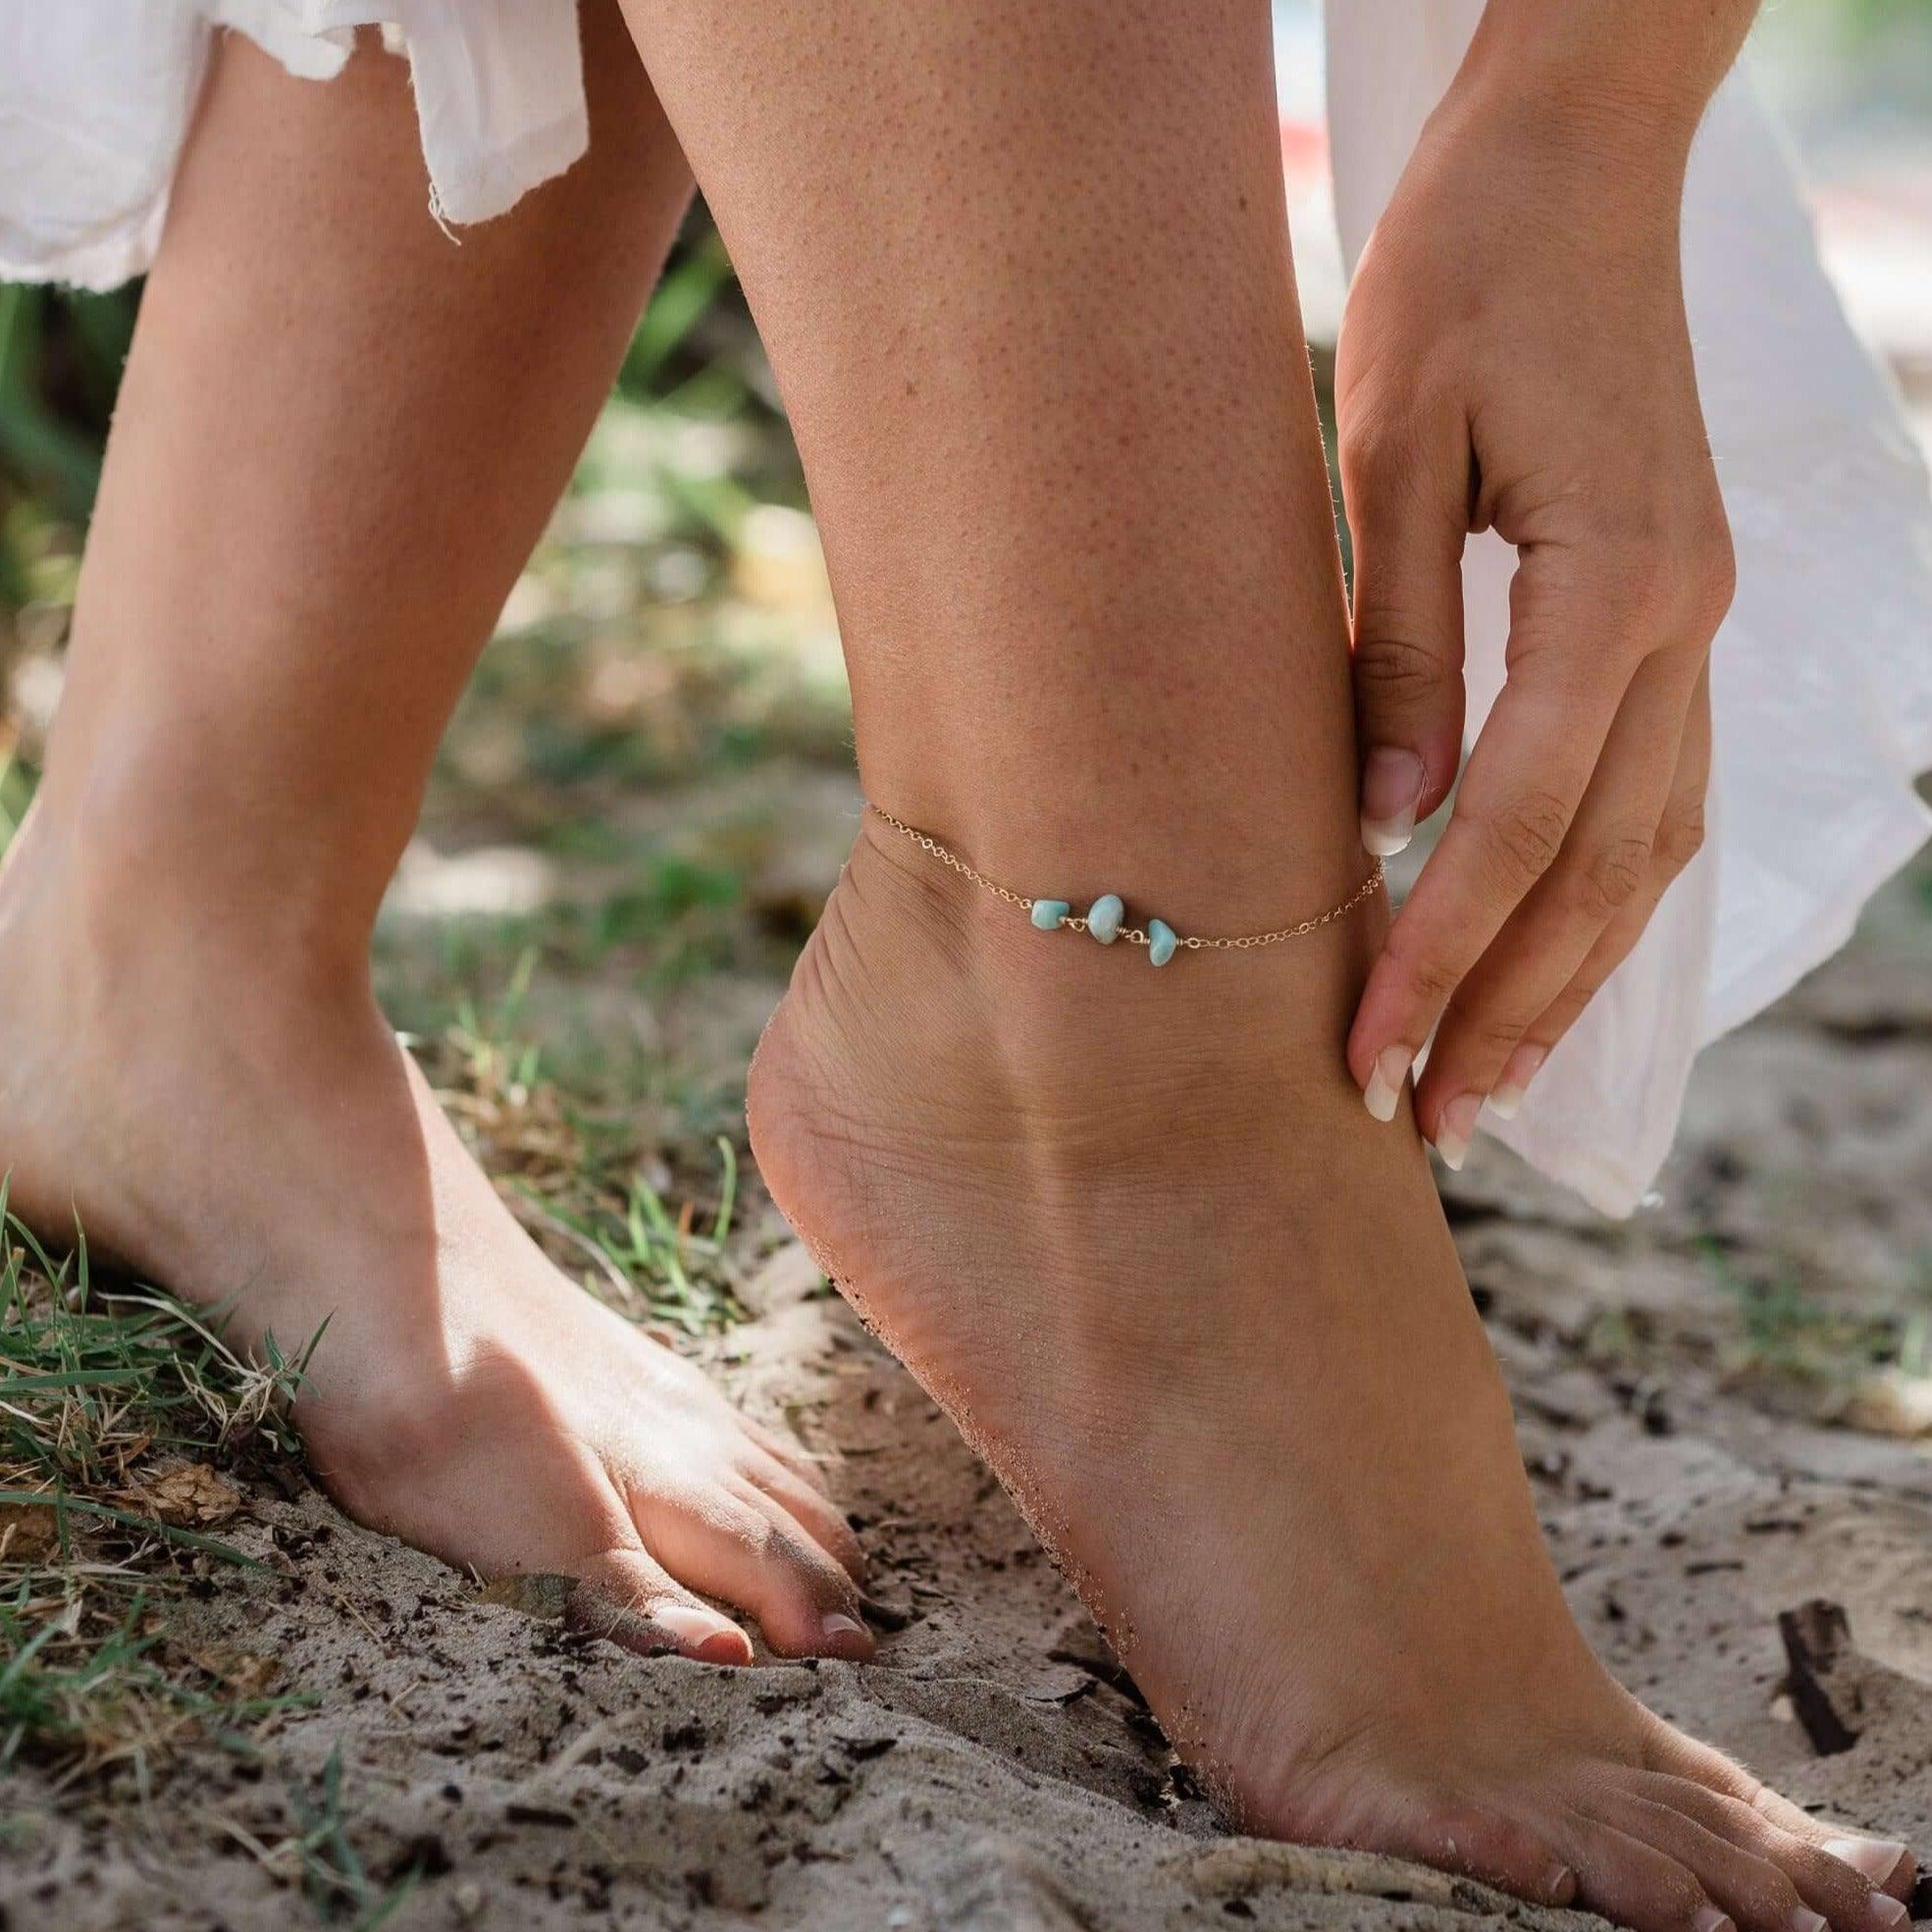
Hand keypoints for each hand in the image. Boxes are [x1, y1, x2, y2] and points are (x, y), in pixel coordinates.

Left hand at [1338, 70, 1733, 1165]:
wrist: (1573, 165)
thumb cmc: (1463, 277)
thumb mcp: (1391, 451)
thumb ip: (1395, 648)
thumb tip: (1386, 827)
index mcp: (1616, 582)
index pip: (1516, 821)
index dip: (1439, 951)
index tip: (1366, 1054)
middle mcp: (1686, 622)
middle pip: (1601, 868)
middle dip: (1511, 1008)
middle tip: (1425, 1122)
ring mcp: (1701, 622)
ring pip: (1649, 848)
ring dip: (1569, 976)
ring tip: (1489, 1083)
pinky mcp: (1676, 614)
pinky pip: (1660, 790)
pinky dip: (1605, 894)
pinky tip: (1552, 958)